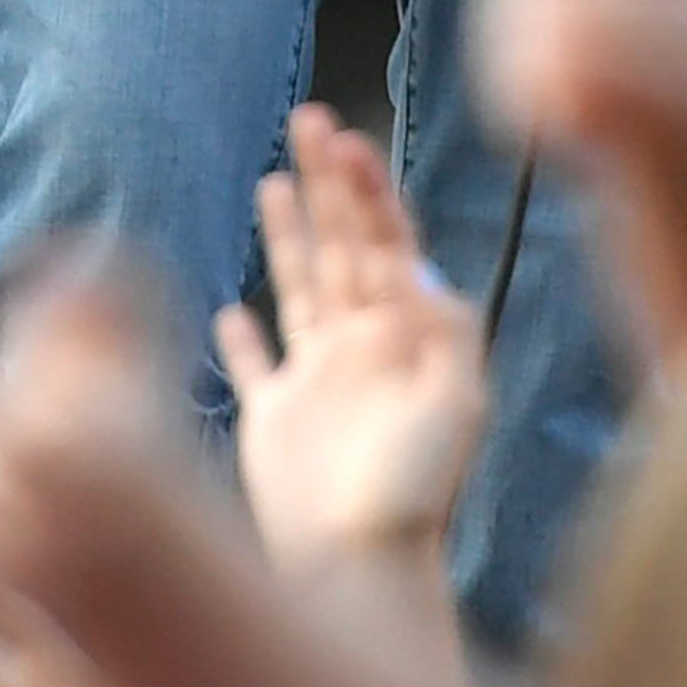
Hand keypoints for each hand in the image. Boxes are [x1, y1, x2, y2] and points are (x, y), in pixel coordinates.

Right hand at [217, 105, 487, 570]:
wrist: (363, 569)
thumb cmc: (415, 493)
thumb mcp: (457, 402)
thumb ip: (447, 331)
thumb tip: (422, 268)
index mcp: (402, 334)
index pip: (384, 238)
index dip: (366, 186)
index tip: (344, 136)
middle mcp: (360, 346)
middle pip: (341, 243)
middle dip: (326, 182)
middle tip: (308, 117)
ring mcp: (316, 382)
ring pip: (299, 287)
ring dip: (289, 234)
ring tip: (274, 179)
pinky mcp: (274, 424)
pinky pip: (255, 368)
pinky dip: (241, 338)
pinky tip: (229, 310)